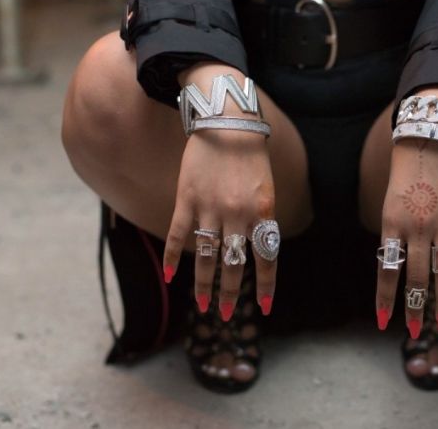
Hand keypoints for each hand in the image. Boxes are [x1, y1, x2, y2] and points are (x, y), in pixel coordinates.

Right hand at [162, 64, 276, 319]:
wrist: (227, 122)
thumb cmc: (251, 155)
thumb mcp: (265, 188)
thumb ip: (261, 217)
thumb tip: (258, 247)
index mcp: (263, 212)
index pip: (266, 257)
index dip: (265, 284)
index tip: (264, 307)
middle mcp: (237, 215)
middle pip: (234, 264)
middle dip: (231, 293)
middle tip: (227, 315)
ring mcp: (210, 209)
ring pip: (207, 257)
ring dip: (205, 285)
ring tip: (205, 306)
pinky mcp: (186, 200)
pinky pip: (178, 236)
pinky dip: (174, 258)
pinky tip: (172, 277)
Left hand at [376, 88, 437, 338]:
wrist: (433, 138)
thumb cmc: (407, 172)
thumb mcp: (391, 204)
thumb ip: (396, 235)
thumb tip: (395, 266)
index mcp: (393, 224)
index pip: (387, 270)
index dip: (386, 298)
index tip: (384, 322)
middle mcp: (418, 228)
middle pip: (416, 277)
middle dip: (414, 307)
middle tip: (414, 331)